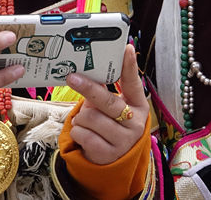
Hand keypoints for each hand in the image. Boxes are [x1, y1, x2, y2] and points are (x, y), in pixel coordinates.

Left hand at [64, 44, 147, 165]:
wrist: (113, 162)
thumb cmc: (110, 126)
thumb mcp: (112, 109)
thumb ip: (104, 93)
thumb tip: (86, 75)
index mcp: (138, 106)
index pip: (133, 83)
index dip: (129, 66)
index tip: (126, 48)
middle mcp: (135, 123)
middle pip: (108, 102)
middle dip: (88, 88)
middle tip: (72, 77)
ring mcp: (124, 141)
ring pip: (90, 118)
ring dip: (81, 118)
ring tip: (86, 122)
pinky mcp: (109, 155)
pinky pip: (83, 135)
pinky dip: (78, 132)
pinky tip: (85, 135)